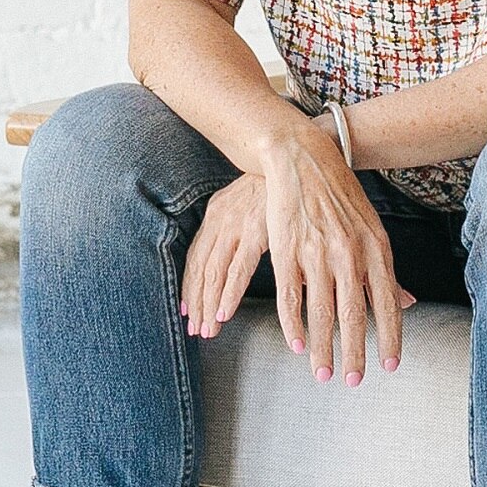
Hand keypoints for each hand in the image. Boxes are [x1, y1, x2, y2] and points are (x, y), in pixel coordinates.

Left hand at [181, 174, 270, 340]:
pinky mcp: (257, 230)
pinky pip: (238, 269)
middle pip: (201, 269)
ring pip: (214, 274)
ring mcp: (238, 225)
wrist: (299, 156)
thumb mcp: (251, 203)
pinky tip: (224, 313)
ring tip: (208, 330)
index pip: (196, 257)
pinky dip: (228, 293)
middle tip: (194, 330)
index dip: (190, 286)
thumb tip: (237, 259)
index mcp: (217, 213)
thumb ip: (242, 229)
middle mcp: (221, 219)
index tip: (187, 310)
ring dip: (209, 306)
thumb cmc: (279, 184)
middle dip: (196, 303)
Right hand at [254, 114, 413, 386]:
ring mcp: (315, 253)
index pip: (386, 303)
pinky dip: (292, 325)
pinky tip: (296, 344)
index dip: (389, 337)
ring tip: (323, 373)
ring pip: (321, 312)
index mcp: (374, 248)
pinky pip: (289, 297)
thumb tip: (408, 304)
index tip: (390, 366)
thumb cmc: (342, 197)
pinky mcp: (286, 252)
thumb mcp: (372, 229)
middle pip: (353, 315)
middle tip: (355, 382)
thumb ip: (385, 270)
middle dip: (355, 353)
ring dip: (322, 348)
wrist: (304, 159)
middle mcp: (348, 254)